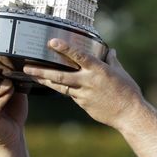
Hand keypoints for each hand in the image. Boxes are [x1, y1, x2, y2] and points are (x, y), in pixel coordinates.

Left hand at [22, 39, 142, 129]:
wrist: (129, 114)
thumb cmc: (128, 92)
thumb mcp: (121, 73)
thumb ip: (112, 61)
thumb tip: (111, 51)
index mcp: (98, 70)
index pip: (78, 56)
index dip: (64, 48)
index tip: (51, 42)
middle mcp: (88, 81)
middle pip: (60, 75)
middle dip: (42, 71)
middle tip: (27, 67)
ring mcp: (84, 95)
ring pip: (61, 87)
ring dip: (46, 81)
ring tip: (33, 76)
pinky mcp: (83, 105)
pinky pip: (71, 95)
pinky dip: (63, 89)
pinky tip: (54, 86)